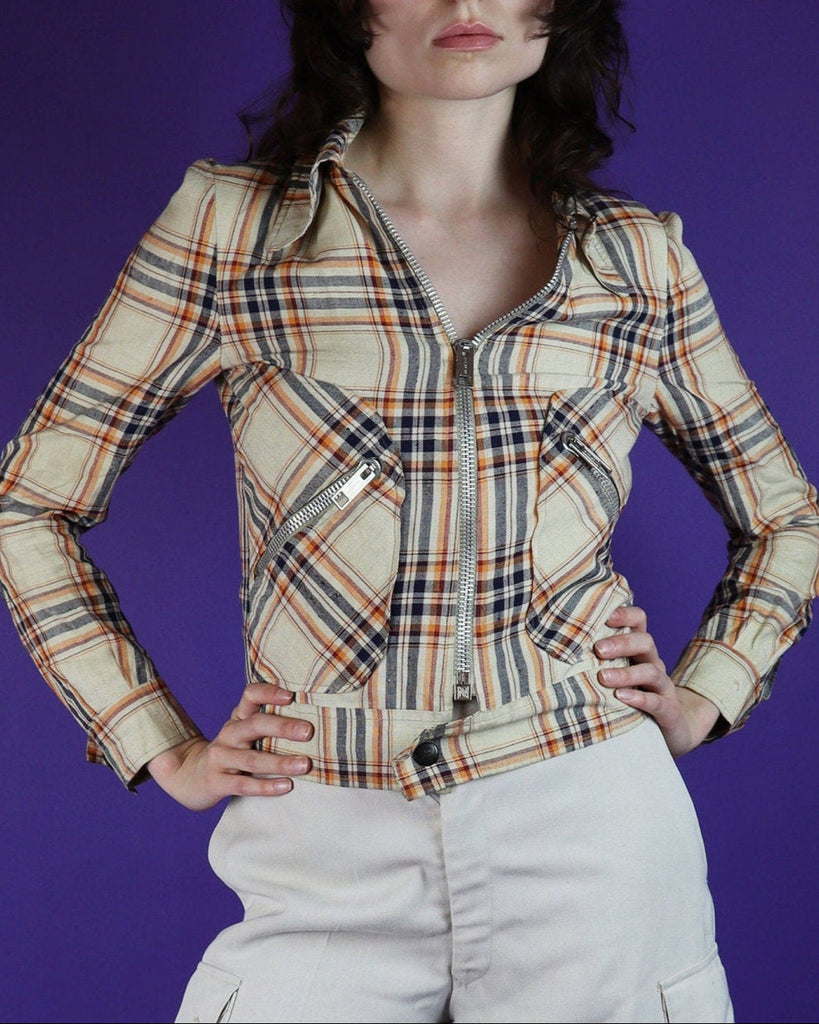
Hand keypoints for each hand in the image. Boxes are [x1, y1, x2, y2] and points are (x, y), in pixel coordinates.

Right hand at [147, 682, 312, 809]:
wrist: (188, 777)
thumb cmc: (230, 752)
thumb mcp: (243, 733)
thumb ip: (268, 724)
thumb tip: (317, 719)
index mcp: (238, 719)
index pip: (250, 696)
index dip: (269, 693)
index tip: (291, 695)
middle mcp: (229, 734)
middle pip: (254, 725)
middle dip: (283, 727)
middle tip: (308, 731)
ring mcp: (220, 758)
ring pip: (252, 758)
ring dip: (280, 762)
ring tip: (305, 764)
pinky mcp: (217, 782)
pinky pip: (243, 784)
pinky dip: (266, 786)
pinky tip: (286, 787)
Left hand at [594, 605, 720, 756]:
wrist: (673, 728)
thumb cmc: (632, 695)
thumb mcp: (615, 674)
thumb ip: (595, 660)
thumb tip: (554, 648)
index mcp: (639, 650)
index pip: (639, 621)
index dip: (626, 614)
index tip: (606, 617)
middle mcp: (653, 663)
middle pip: (645, 642)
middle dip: (621, 643)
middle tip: (598, 649)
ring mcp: (663, 686)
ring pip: (651, 671)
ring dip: (626, 673)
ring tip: (603, 677)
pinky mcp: (668, 710)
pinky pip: (657, 701)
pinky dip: (639, 698)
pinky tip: (621, 697)